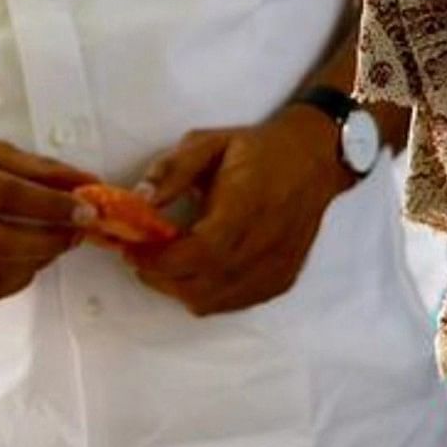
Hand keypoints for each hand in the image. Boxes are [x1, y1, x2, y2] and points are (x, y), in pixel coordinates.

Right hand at [0, 137, 97, 301]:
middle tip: (75, 234)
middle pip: (1, 241)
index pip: (7, 195)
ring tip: (51, 247)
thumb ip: (31, 166)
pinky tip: (23, 264)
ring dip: (35, 263)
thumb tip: (85, 181)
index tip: (87, 211)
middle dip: (50, 241)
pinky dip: (12, 281)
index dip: (53, 206)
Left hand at [127, 107, 347, 316]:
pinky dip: (207, 295)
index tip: (132, 250)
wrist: (314, 162)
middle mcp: (265, 243)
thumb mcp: (208, 143)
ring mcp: (276, 267)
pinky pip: (233, 303)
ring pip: (213, 301)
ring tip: (168, 264)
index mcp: (246, 206)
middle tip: (142, 257)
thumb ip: (172, 170)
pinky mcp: (282, 279)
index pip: (199, 252)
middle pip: (200, 285)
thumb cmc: (259, 150)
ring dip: (180, 288)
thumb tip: (139, 200)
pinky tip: (200, 271)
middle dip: (160, 277)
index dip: (158, 259)